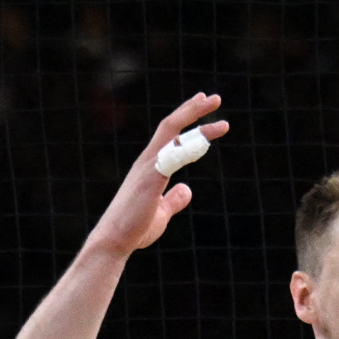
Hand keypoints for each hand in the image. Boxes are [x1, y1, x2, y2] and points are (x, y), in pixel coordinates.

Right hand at [85, 93, 229, 260]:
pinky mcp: (150, 180)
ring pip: (173, 137)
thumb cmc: (135, 228)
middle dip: (193, 110)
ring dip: (199, 127)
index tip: (205, 106)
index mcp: (150, 165)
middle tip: (215, 98)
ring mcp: (147, 168)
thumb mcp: (161, 211)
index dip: (188, 118)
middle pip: (171, 125)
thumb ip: (173, 199)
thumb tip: (187, 189)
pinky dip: (188, 148)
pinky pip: (172, 158)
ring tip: (223, 124)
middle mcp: (148, 160)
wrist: (115, 241)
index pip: (170, 133)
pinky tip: (205, 142)